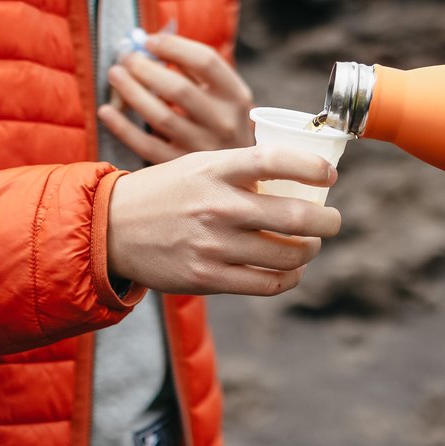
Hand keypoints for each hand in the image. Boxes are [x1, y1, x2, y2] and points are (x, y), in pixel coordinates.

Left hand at [98, 33, 254, 163]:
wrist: (239, 171)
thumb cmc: (222, 122)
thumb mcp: (224, 96)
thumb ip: (194, 71)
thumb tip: (150, 45)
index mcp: (236, 96)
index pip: (205, 62)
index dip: (173, 46)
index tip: (148, 40)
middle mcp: (223, 122)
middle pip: (179, 89)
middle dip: (146, 68)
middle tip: (125, 57)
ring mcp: (203, 148)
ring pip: (160, 117)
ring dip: (132, 92)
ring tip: (115, 74)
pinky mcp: (182, 166)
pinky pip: (146, 146)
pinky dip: (123, 128)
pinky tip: (106, 111)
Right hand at [106, 145, 341, 295]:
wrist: (111, 228)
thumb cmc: (167, 192)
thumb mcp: (199, 165)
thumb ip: (243, 170)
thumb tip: (300, 179)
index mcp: (215, 169)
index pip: (276, 161)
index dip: (312, 168)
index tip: (329, 175)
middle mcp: (217, 206)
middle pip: (297, 217)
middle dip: (329, 221)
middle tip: (333, 220)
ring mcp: (213, 245)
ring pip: (289, 254)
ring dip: (310, 250)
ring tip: (310, 245)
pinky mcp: (207, 278)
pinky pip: (268, 284)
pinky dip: (290, 277)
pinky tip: (291, 270)